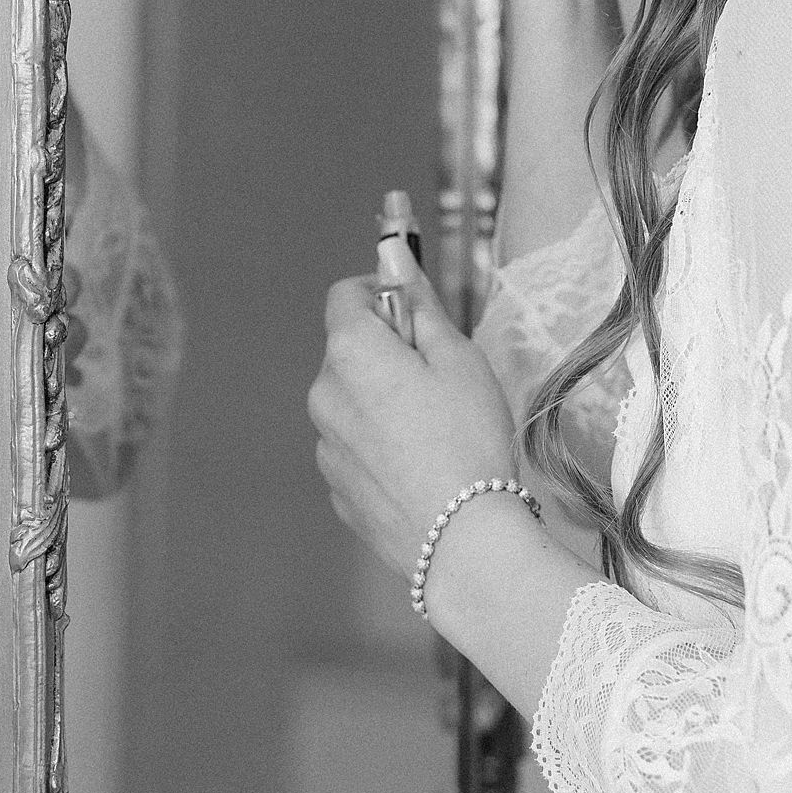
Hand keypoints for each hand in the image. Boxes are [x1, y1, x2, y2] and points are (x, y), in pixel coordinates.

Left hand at [308, 266, 519, 586]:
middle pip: (349, 350)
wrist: (462, 538)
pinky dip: (380, 445)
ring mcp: (325, 446)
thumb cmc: (468, 436)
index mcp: (350, 352)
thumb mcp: (459, 358)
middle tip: (440, 379)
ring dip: (381, 401)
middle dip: (387, 352)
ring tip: (435, 431)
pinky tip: (421, 467)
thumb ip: (419, 304)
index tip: (416, 314)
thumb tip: (394, 254)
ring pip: (352, 401)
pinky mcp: (336, 489)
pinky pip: (355, 447)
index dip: (382, 293)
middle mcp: (323, 394)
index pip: (346, 295)